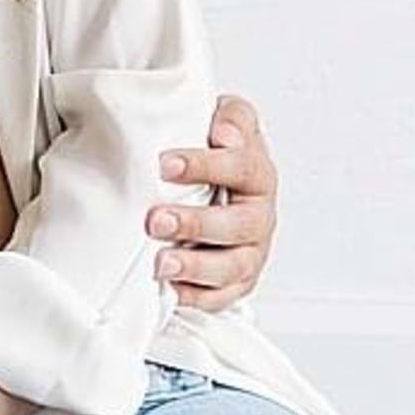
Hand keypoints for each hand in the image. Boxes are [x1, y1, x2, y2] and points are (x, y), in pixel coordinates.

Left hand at [152, 90, 278, 309]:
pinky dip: (194, 296)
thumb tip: (223, 132)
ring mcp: (249, 253)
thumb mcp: (227, 123)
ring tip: (160, 262)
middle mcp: (259, 217)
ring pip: (230, 267)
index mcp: (258, 175)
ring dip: (194, 266)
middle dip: (196, 224)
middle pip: (238, 225)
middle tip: (156, 220)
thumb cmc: (217, 156)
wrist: (219, 187)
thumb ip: (232, 117)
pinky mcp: (234, 284)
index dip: (205, 166)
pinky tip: (168, 288)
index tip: (166, 164)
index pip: (242, 167)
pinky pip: (219, 297)